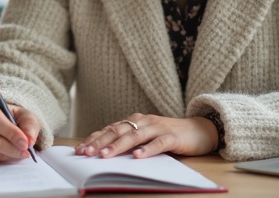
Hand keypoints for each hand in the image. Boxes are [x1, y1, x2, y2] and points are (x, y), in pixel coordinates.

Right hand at [0, 99, 38, 161]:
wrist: (1, 122)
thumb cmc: (12, 117)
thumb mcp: (24, 115)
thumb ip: (29, 125)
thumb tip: (30, 140)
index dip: (11, 134)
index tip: (25, 143)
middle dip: (13, 148)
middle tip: (26, 151)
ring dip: (10, 155)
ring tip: (20, 151)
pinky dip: (3, 158)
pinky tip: (10, 152)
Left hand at [74, 113, 216, 158]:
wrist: (200, 129)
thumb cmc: (168, 134)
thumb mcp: (145, 136)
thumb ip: (128, 141)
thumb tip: (104, 153)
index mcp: (134, 121)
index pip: (109, 130)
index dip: (94, 139)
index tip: (79, 150)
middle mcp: (143, 121)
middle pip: (118, 131)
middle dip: (100, 142)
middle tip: (86, 153)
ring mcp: (158, 127)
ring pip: (135, 136)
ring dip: (119, 146)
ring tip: (106, 155)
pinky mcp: (172, 136)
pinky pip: (158, 143)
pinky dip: (147, 149)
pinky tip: (137, 157)